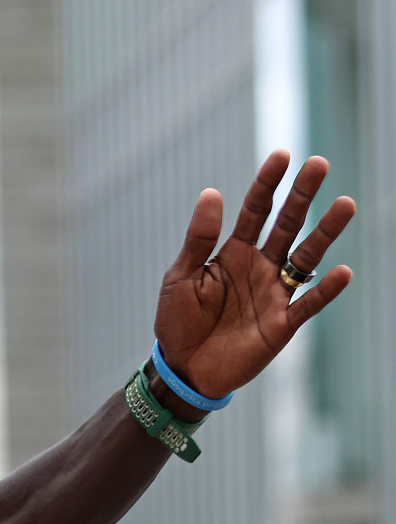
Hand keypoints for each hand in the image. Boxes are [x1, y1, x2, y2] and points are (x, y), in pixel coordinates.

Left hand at [155, 150, 354, 399]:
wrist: (183, 369)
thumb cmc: (178, 322)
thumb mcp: (181, 277)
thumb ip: (199, 239)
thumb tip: (211, 192)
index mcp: (233, 253)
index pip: (256, 211)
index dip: (268, 184)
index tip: (283, 155)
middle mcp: (260, 267)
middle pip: (287, 224)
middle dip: (303, 195)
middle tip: (319, 163)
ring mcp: (274, 293)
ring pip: (306, 256)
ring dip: (325, 232)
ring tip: (346, 204)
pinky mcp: (282, 323)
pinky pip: (309, 304)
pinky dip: (325, 290)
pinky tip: (341, 271)